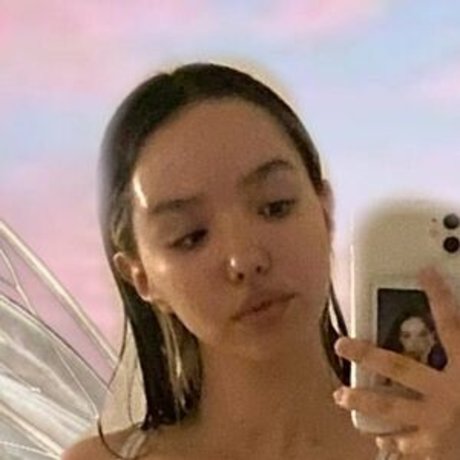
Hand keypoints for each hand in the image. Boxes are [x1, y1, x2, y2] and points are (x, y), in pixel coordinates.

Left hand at [333, 267, 459, 459]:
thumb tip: (456, 332)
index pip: (453, 325)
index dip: (439, 296)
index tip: (424, 273)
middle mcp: (448, 394)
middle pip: (399, 367)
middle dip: (367, 354)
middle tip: (341, 344)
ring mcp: (437, 426)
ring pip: (390, 409)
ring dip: (362, 402)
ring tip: (339, 396)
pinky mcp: (435, 454)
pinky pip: (408, 447)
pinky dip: (395, 443)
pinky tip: (384, 441)